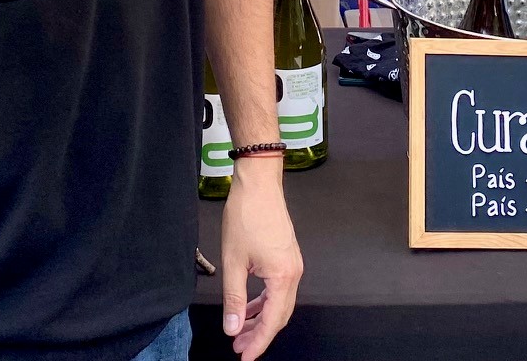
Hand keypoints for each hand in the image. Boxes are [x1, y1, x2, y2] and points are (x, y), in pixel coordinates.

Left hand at [220, 160, 301, 359]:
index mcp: (283, 277)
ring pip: (280, 302)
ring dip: (262, 318)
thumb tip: (233, 328)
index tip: (244, 357)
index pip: (272, 321)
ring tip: (241, 331)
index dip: (258, 342)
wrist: (258, 184)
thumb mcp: (233, 262)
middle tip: (239, 347)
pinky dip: (265, 301)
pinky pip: (279, 288)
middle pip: (280, 315)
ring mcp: (292, 263)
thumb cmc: (246, 216)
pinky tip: (249, 306)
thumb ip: (234, 299)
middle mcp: (294, 272)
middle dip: (260, 334)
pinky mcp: (287, 255)